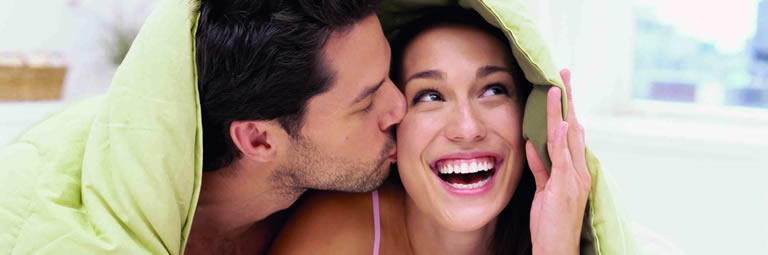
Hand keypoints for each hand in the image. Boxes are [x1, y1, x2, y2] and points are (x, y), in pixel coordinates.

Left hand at [526, 69, 590, 254]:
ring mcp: (574, 179)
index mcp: (573, 170)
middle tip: (564, 73)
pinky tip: (563, 122)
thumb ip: (540, 167)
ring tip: (557, 87)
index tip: (561, 86)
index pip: (571, 132)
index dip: (566, 108)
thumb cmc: (550, 223)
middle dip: (569, 100)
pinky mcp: (565, 188)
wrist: (557, 250)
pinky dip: (563, 140)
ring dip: (562, 111)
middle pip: (574, 127)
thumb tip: (532, 145)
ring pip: (568, 137)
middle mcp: (578, 171)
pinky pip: (563, 159)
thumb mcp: (543, 190)